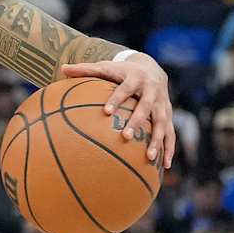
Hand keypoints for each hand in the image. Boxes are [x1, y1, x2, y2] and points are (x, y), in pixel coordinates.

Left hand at [59, 51, 176, 166]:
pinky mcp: (169, 116)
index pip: (125, 89)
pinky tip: (165, 165)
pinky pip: (171, 134)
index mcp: (135, 78)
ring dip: (157, 140)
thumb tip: (62, 68)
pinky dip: (169, 148)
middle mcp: (152, 91)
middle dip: (137, 121)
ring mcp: (163, 104)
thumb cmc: (122, 72)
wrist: (152, 69)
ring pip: (162, 123)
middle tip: (125, 136)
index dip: (116, 99)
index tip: (106, 112)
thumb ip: (85, 70)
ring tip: (149, 157)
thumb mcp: (106, 67)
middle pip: (146, 107)